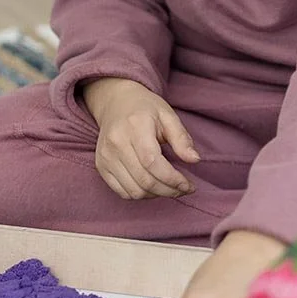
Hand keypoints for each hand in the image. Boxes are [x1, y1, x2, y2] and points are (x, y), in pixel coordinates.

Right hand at [81, 77, 199, 199]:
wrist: (116, 102)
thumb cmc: (145, 109)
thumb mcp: (168, 116)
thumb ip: (182, 138)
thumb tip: (195, 160)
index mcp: (135, 127)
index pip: (152, 163)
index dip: (172, 179)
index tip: (188, 185)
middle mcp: (116, 143)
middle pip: (144, 180)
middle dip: (169, 190)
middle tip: (184, 189)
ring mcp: (106, 156)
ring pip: (134, 191)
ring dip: (156, 195)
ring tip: (169, 187)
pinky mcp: (101, 166)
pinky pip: (122, 192)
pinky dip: (140, 194)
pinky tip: (153, 187)